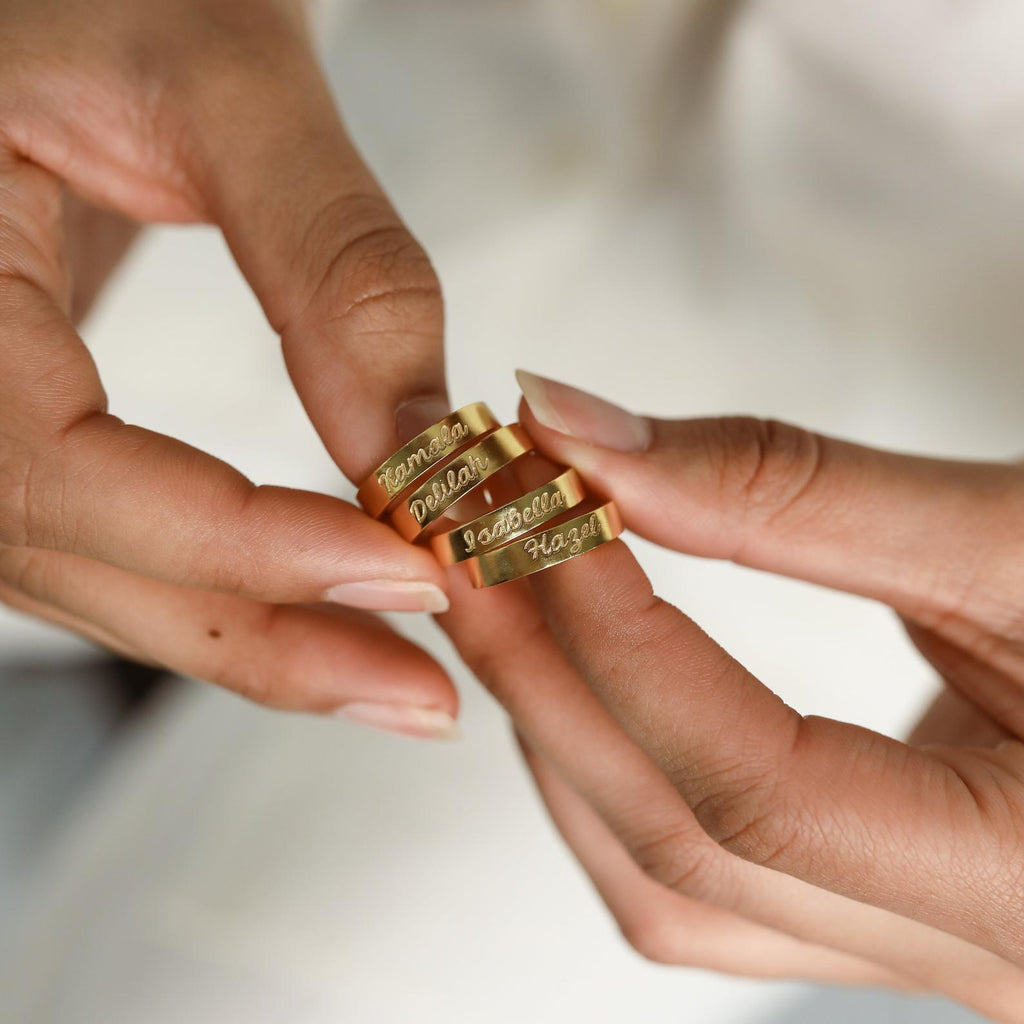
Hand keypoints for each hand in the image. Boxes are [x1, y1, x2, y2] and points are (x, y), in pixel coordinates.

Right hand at [0, 0, 459, 735]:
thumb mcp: (220, 74)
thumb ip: (331, 261)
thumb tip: (422, 450)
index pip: (55, 468)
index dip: (235, 541)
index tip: (404, 571)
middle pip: (75, 555)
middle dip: (260, 635)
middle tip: (420, 692)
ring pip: (94, 569)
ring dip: (253, 636)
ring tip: (396, 678)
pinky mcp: (17, 413)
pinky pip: (112, 531)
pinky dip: (225, 582)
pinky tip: (320, 608)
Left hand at [440, 371, 1023, 1018]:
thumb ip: (793, 489)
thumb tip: (582, 427)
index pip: (754, 789)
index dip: (625, 637)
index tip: (545, 506)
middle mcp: (970, 956)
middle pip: (679, 844)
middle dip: (552, 679)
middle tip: (475, 540)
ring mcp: (919, 949)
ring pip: (671, 884)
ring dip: (567, 731)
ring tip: (511, 593)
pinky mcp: (888, 904)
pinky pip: (704, 880)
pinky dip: (618, 773)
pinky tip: (587, 673)